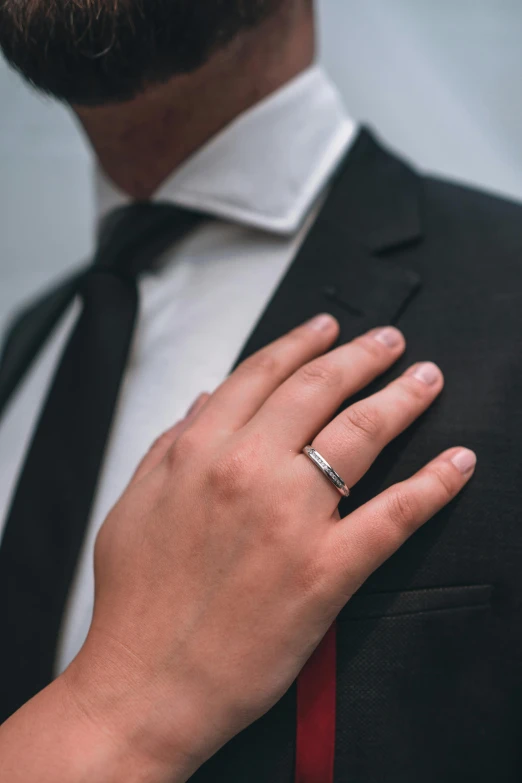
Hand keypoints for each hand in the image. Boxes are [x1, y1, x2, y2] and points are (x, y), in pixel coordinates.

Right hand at [64, 315, 475, 781]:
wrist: (146, 682)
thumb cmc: (136, 602)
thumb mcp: (134, 504)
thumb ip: (170, 444)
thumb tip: (207, 400)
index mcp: (199, 451)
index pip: (264, 374)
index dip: (302, 343)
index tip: (327, 328)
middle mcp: (248, 471)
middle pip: (321, 390)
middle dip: (362, 355)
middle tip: (389, 342)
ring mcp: (292, 518)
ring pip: (362, 434)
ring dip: (402, 398)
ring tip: (425, 380)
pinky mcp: (327, 570)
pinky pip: (395, 514)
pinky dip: (434, 483)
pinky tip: (456, 462)